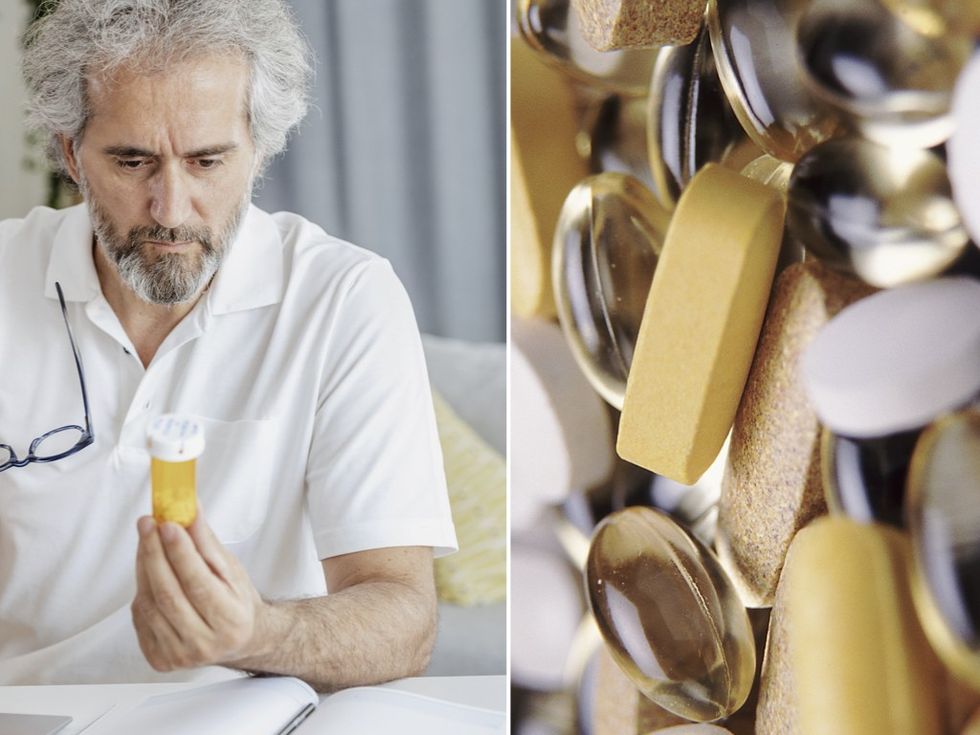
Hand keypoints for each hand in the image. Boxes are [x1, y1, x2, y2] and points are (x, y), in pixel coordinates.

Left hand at [131, 513, 266, 671]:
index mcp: (230, 620)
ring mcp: (180, 656)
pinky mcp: (160, 660)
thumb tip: (190, 512)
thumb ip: (207, 544)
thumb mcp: (232, 571)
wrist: (238, 640)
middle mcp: (205, 643)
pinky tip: (149, 573)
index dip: (180, 552)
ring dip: (144, 568)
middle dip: (154, 553)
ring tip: (148, 542)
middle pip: (168, 593)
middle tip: (148, 524)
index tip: (168, 524)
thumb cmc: (237, 604)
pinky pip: (140, 619)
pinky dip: (141, 590)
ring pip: (149, 605)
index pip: (198, 582)